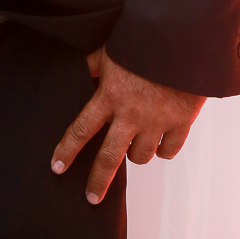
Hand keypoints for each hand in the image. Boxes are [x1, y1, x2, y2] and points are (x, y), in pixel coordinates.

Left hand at [51, 47, 204, 204]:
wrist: (183, 40)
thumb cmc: (142, 42)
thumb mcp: (110, 50)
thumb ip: (92, 65)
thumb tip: (76, 71)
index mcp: (110, 96)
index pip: (82, 129)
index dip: (67, 151)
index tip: (56, 168)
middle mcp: (131, 114)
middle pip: (110, 157)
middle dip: (98, 181)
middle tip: (91, 198)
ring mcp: (157, 121)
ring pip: (141, 156)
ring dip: (133, 154)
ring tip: (130, 145)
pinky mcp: (181, 123)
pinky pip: (169, 150)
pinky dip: (163, 150)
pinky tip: (158, 144)